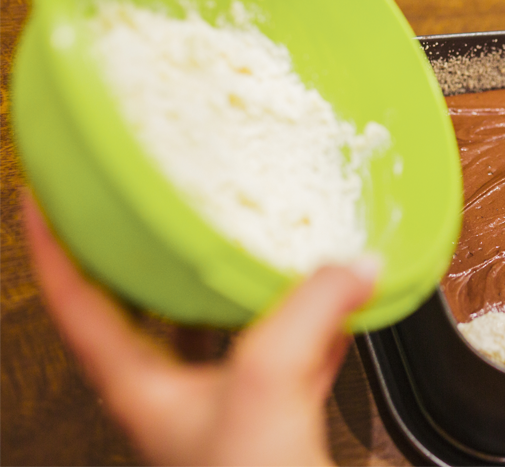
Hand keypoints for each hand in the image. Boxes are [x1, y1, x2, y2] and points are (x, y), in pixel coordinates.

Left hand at [21, 191, 377, 465]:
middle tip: (145, 207)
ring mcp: (228, 404)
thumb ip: (307, 312)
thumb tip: (352, 267)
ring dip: (234, 282)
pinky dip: (308, 319)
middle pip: (144, 309)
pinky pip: (289, 350)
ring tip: (244, 238)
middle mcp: (179, 392)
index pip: (76, 304)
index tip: (42, 199)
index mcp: (142, 387)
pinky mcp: (278, 416)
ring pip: (220, 326)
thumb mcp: (265, 384)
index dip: (52, 248)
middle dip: (143, 255)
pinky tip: (333, 300)